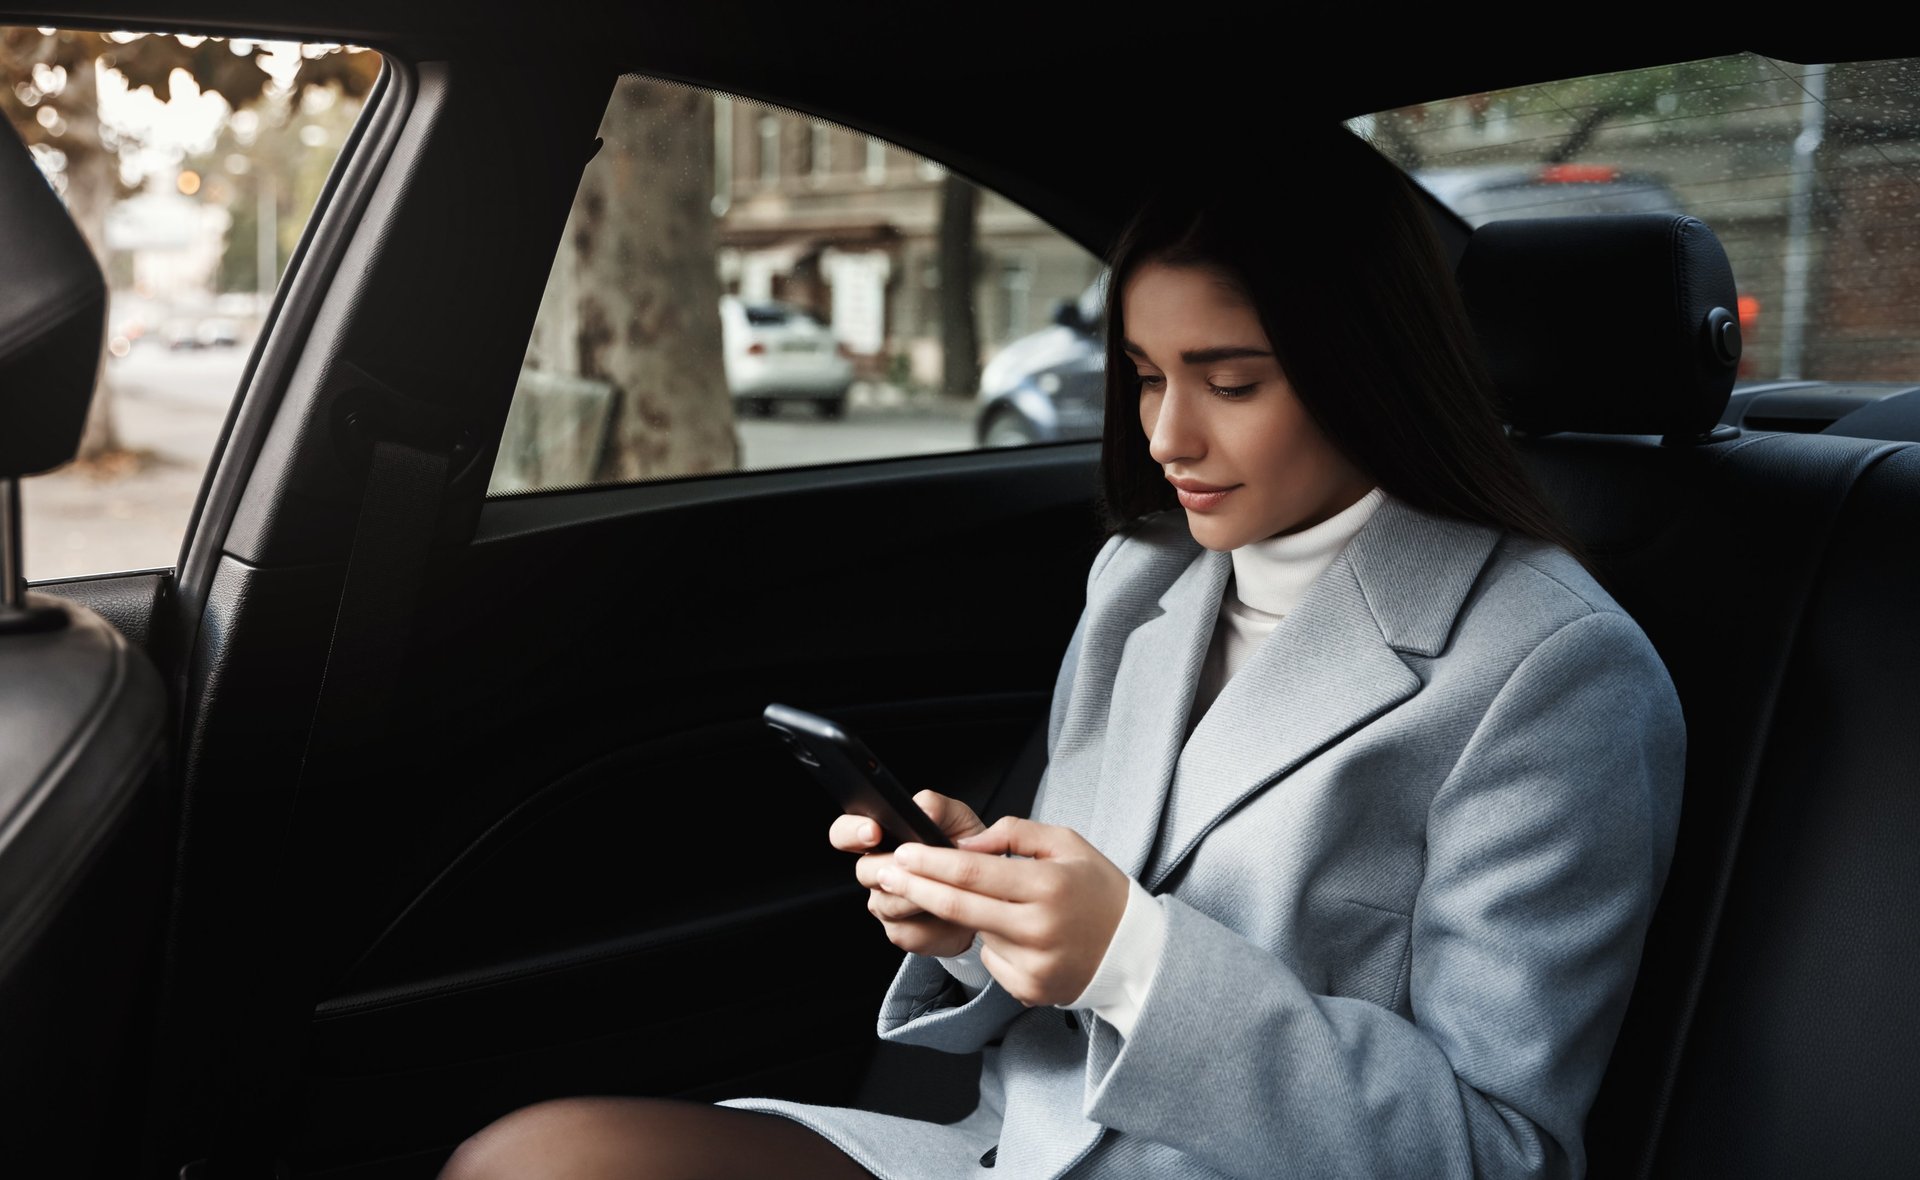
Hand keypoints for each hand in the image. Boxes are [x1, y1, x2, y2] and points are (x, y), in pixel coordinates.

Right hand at [828, 791, 986, 957]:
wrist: (986, 891)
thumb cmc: (965, 848)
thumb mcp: (956, 817)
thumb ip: (934, 805)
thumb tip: (922, 811)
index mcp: (879, 839)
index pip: (844, 833)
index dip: (852, 832)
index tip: (874, 831)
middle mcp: (875, 872)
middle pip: (863, 871)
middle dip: (890, 867)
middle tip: (915, 864)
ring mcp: (885, 905)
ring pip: (888, 903)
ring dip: (918, 894)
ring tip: (947, 886)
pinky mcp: (901, 933)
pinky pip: (909, 930)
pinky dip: (934, 922)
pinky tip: (953, 914)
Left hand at [877, 817, 1130, 1006]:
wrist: (1136, 952)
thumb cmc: (1099, 890)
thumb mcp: (1067, 843)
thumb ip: (1013, 835)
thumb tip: (964, 846)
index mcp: (1048, 886)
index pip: (973, 873)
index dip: (931, 863)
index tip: (903, 852)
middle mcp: (1038, 929)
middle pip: (958, 907)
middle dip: (915, 887)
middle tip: (885, 873)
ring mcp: (1032, 964)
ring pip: (974, 933)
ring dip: (963, 915)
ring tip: (989, 903)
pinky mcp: (1029, 989)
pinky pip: (992, 960)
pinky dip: (993, 943)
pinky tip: (1020, 935)